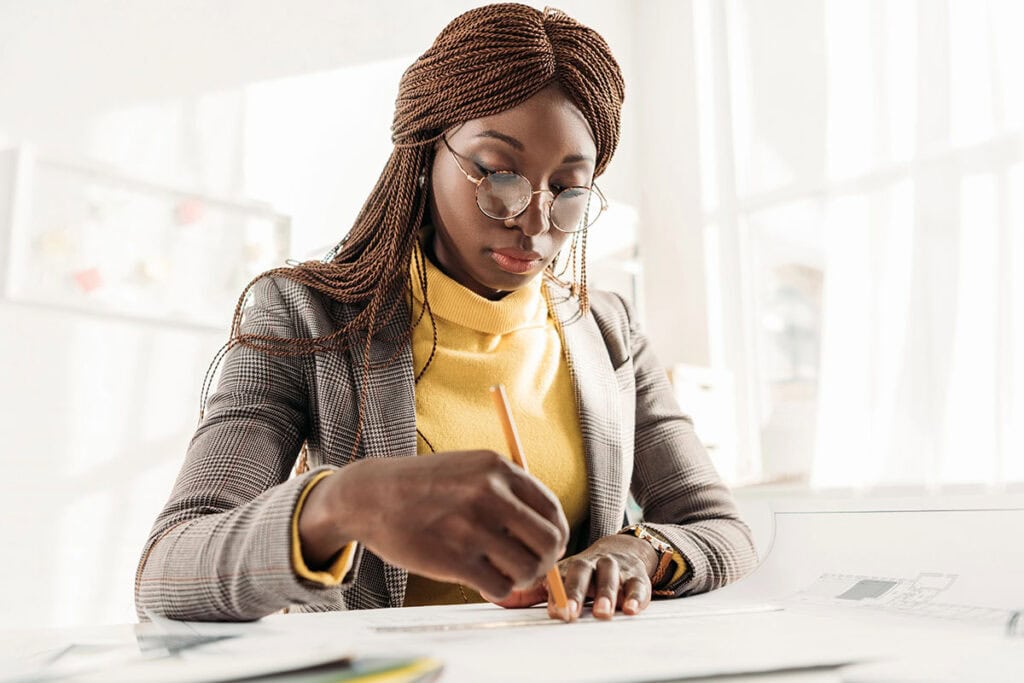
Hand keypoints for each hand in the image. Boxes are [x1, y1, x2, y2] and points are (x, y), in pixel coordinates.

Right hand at [298, 451, 569, 599]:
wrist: (371, 496)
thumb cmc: (425, 487)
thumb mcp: (470, 469)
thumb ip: (508, 493)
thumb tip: (549, 534)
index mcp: (498, 469)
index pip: (552, 510)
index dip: (556, 535)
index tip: (547, 547)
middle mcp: (489, 494)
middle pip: (549, 542)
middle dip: (545, 561)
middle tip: (530, 566)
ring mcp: (471, 527)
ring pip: (528, 569)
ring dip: (521, 579)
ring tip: (503, 573)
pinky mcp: (454, 559)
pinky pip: (500, 587)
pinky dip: (497, 590)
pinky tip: (483, 582)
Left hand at [487, 533, 658, 620]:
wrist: (624, 549)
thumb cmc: (584, 570)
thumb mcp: (560, 575)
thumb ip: (530, 589)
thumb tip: (492, 594)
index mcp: (569, 563)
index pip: (559, 574)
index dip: (555, 590)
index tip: (552, 610)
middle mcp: (590, 562)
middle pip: (583, 572)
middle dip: (576, 593)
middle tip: (569, 612)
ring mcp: (614, 568)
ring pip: (610, 576)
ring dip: (607, 594)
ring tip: (603, 613)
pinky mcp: (637, 575)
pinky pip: (638, 584)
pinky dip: (636, 596)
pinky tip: (631, 609)